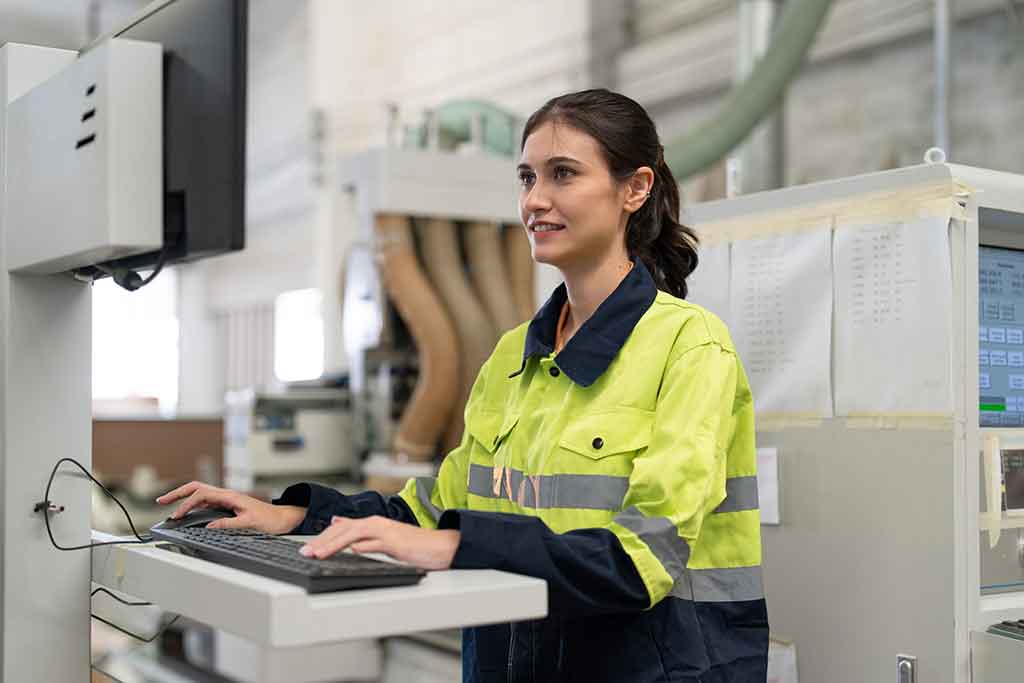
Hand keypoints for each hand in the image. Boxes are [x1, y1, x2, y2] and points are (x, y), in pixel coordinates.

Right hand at [155, 481, 305, 534]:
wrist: (282, 519)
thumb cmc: (270, 519)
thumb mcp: (250, 524)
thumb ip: (229, 524)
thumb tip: (209, 526)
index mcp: (230, 496)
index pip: (202, 494)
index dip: (187, 504)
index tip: (177, 516)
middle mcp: (226, 495)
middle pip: (197, 488)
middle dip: (178, 493)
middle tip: (161, 501)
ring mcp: (226, 499)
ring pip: (200, 494)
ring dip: (183, 498)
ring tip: (168, 506)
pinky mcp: (227, 505)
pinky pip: (205, 502)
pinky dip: (192, 505)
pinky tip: (186, 512)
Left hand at [299, 515, 459, 570]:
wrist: (440, 546)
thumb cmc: (414, 547)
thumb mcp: (385, 541)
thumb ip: (366, 537)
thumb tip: (345, 531)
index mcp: (373, 523)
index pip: (341, 528)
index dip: (322, 537)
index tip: (307, 549)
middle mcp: (377, 524)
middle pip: (343, 530)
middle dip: (322, 541)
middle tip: (305, 553)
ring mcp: (386, 532)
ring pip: (354, 534)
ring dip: (334, 544)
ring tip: (318, 554)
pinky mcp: (396, 543)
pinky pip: (375, 543)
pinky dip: (362, 546)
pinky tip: (350, 551)